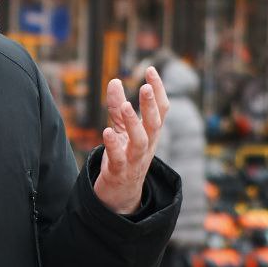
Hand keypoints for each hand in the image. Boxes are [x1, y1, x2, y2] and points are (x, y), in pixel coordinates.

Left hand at [94, 67, 169, 215]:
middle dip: (151, 106)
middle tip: (145, 86)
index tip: (151, 70)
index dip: (158, 91)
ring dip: (134, 123)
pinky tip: (106, 132)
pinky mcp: (119, 172)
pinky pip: (118, 159)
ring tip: (126, 106)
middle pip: (154, 124)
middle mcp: (147, 146)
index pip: (161, 110)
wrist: (120, 196)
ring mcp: (134, 160)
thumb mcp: (122, 131)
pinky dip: (113, 146)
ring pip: (140, 141)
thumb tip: (115, 81)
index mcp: (150, 134)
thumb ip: (118, 108)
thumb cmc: (124, 159)